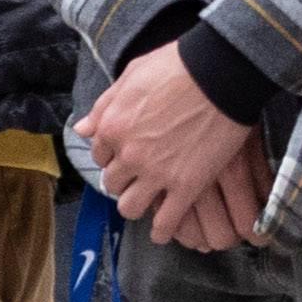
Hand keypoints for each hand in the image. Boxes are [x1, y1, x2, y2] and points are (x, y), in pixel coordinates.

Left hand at [78, 38, 274, 254]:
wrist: (219, 76)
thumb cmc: (176, 68)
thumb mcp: (130, 78)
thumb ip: (105, 106)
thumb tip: (82, 128)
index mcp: (111, 128)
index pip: (99, 156)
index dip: (112, 158)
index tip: (123, 160)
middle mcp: (127, 155)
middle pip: (113, 183)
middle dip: (122, 183)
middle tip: (135, 183)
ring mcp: (156, 173)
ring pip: (131, 207)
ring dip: (136, 207)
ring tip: (145, 206)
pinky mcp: (186, 186)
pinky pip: (167, 220)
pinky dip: (161, 231)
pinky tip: (161, 234)